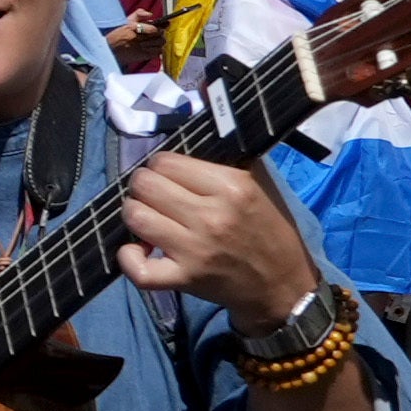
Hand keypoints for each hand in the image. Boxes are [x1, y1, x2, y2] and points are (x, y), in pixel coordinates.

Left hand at [115, 143, 322, 325]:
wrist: (281, 284)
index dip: (161, 166)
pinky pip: (138, 268)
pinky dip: (129, 258)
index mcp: (231, 186)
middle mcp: (211, 216)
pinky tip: (138, 249)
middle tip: (156, 196)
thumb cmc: (268, 229)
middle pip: (145, 185)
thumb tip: (196, 125)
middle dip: (144, 187)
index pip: (166, 162)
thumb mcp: (259, 184)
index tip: (168, 176)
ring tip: (149, 218)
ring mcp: (195, 250)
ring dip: (136, 215)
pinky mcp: (185, 279)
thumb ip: (226, 158)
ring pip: (136, 217)